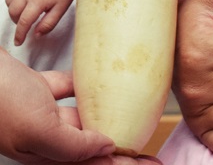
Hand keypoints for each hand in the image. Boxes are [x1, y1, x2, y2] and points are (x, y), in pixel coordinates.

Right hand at [0, 49, 160, 163]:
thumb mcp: (37, 131)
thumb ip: (73, 145)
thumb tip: (106, 148)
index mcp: (45, 152)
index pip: (92, 164)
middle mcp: (44, 135)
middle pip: (91, 146)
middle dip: (122, 150)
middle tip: (150, 153)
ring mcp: (39, 111)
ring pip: (80, 118)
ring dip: (106, 118)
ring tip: (134, 119)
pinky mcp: (36, 87)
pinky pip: (66, 89)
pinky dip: (83, 87)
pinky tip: (101, 83)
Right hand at [6, 0, 80, 45]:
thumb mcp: (61, 9)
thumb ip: (48, 23)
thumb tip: (36, 34)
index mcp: (38, 1)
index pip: (23, 22)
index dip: (19, 34)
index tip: (18, 42)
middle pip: (12, 13)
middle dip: (17, 21)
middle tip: (26, 23)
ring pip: (8, 1)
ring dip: (14, 9)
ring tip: (26, 10)